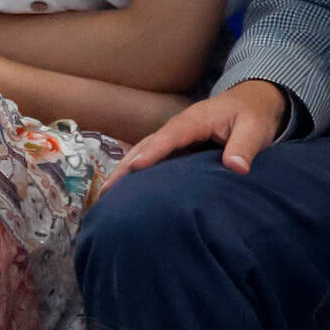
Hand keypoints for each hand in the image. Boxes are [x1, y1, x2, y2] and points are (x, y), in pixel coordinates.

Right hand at [102, 79, 286, 194]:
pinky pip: (148, 158)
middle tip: (106, 191)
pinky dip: (132, 172)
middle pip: (145, 146)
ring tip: (105, 195)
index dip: (152, 152)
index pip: (170, 137)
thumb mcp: (256, 127)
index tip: (136, 167)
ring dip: (123, 172)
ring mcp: (172, 138)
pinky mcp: (172, 148)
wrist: (252, 102)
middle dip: (125, 167)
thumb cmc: (253, 115)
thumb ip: (245, 146)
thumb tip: (236, 168)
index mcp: (195, 120)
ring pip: (142, 153)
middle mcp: (177, 128)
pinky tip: (122, 190)